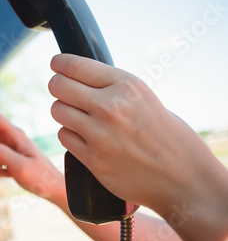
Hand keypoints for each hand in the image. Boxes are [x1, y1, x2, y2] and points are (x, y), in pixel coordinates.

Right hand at [0, 94, 63, 200]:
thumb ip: (0, 154)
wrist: (52, 188)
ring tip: (8, 171)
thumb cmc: (41, 177)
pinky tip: (8, 174)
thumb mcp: (21, 166)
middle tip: (2, 165)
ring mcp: (6, 147)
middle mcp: (8, 137)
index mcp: (14, 134)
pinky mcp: (4, 156)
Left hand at [48, 53, 226, 215]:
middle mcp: (110, 107)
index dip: (59, 64)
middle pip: (58, 86)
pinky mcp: (93, 159)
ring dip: (63, 111)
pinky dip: (70, 134)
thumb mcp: (143, 97)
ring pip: (57, 110)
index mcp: (126, 85)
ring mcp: (100, 134)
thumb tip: (75, 75)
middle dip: (58, 86)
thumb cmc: (165, 133)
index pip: (75, 66)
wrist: (183, 177)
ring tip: (78, 116)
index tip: (56, 65)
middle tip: (63, 90)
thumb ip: (110, 86)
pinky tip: (85, 137)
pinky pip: (64, 136)